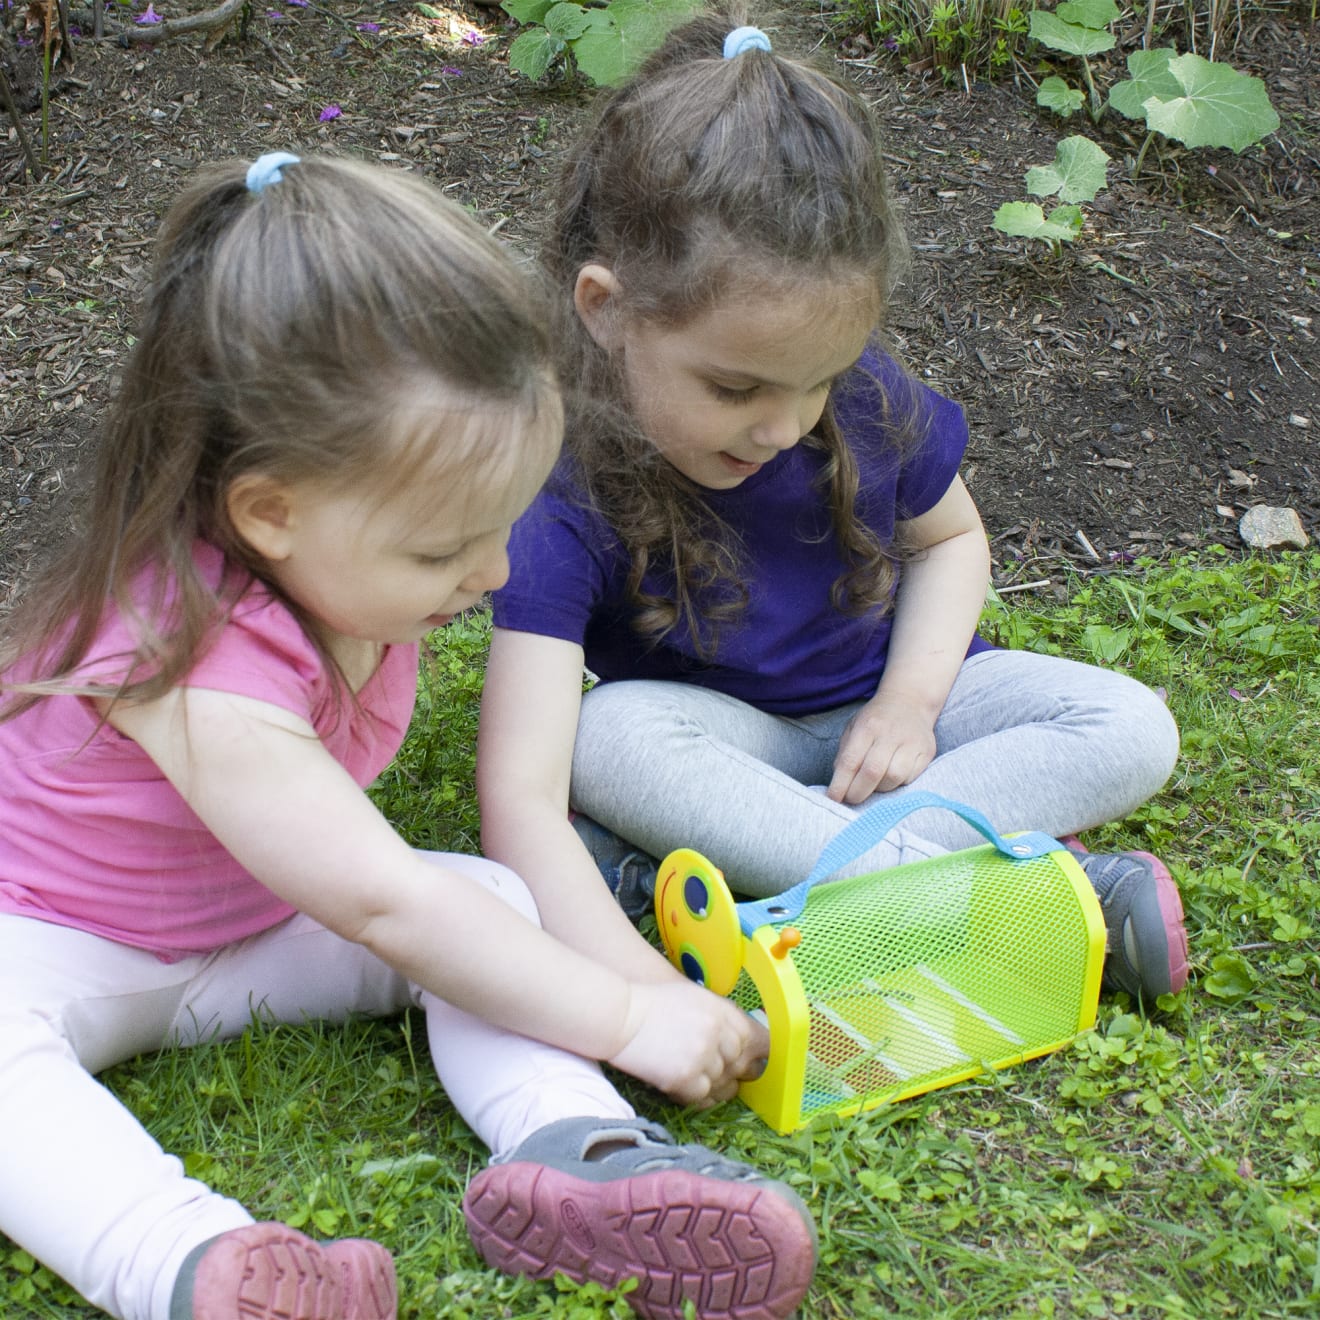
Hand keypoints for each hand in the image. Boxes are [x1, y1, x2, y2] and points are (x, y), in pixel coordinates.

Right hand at [607, 980, 769, 1106]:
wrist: (621, 1016)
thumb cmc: (657, 1005)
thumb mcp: (698, 1000)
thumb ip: (725, 1020)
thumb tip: (748, 1045)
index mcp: (725, 1012)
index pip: (761, 1041)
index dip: (761, 1055)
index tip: (758, 1062)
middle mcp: (719, 1035)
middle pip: (745, 1067)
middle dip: (736, 1072)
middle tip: (721, 1071)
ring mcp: (704, 1058)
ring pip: (725, 1086)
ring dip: (716, 1086)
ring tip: (696, 1075)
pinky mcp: (686, 1079)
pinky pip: (703, 1098)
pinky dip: (696, 1096)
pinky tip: (683, 1085)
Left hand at [827, 690, 937, 803]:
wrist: (911, 701)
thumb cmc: (877, 719)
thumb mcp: (854, 727)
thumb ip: (845, 753)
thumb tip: (839, 784)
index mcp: (867, 727)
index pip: (850, 761)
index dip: (840, 784)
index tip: (833, 799)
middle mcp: (889, 734)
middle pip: (872, 772)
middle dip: (858, 792)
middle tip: (851, 799)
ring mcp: (911, 742)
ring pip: (893, 778)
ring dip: (879, 789)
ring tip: (873, 785)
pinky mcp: (927, 751)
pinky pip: (910, 778)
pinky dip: (897, 784)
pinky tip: (891, 777)